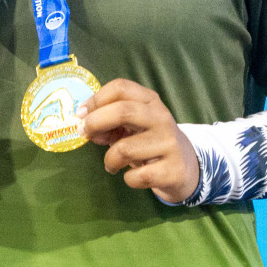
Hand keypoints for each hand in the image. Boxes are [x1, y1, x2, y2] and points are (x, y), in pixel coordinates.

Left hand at [78, 79, 198, 204]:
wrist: (185, 167)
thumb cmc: (149, 141)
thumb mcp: (131, 126)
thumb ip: (108, 123)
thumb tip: (85, 128)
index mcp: (150, 101)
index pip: (121, 88)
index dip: (96, 99)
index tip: (80, 113)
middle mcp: (162, 118)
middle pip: (123, 111)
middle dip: (95, 122)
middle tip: (84, 133)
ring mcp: (169, 144)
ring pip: (125, 149)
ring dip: (109, 160)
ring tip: (111, 164)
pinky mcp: (173, 170)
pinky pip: (138, 176)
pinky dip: (127, 179)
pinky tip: (132, 176)